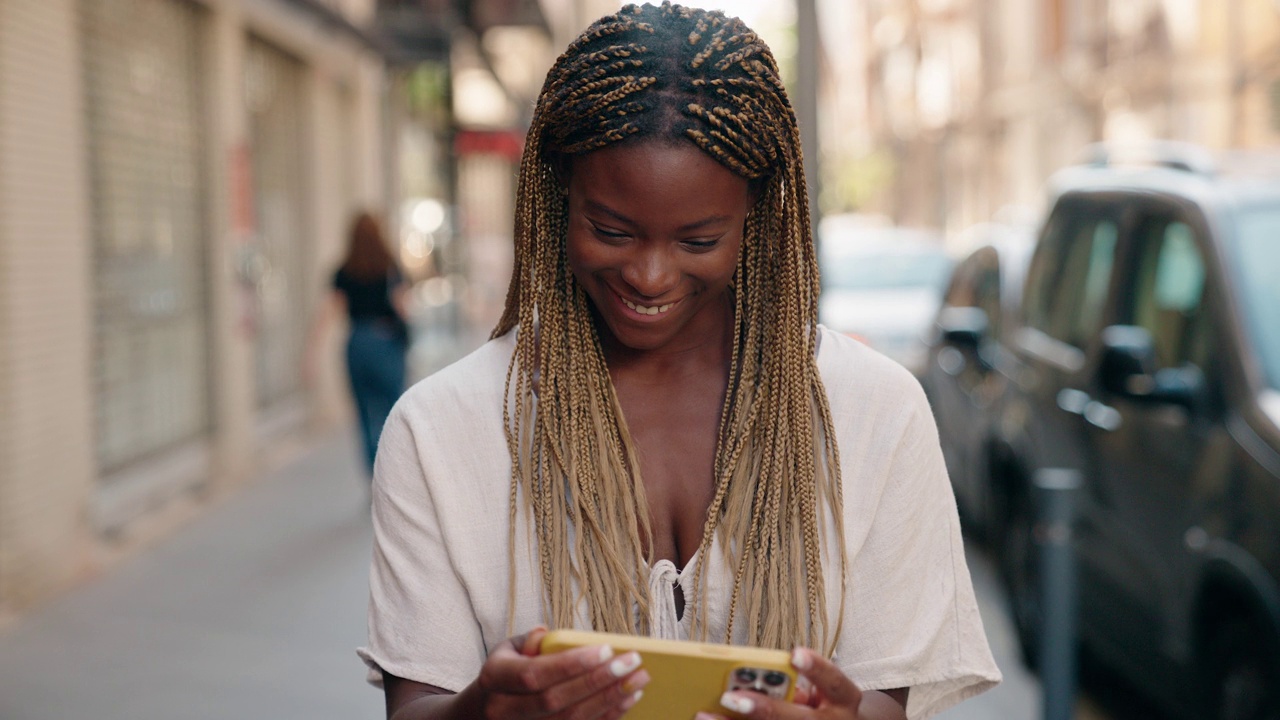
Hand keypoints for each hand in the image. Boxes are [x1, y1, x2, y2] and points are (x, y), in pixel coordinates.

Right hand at [466, 626, 650, 718]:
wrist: (482, 713)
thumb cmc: (505, 672)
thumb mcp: (508, 649)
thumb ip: (531, 641)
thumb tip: (552, 636)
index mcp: (494, 678)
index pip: (535, 674)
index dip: (570, 664)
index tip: (606, 649)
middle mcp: (503, 710)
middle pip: (556, 701)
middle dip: (598, 681)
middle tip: (632, 662)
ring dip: (609, 700)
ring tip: (638, 680)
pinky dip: (606, 717)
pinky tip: (627, 699)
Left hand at [695, 647, 901, 719]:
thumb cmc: (824, 706)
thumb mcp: (822, 693)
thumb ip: (795, 684)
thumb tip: (744, 675)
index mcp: (842, 700)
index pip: (835, 682)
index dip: (816, 669)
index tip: (795, 654)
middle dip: (763, 710)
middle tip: (730, 696)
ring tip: (704, 714)